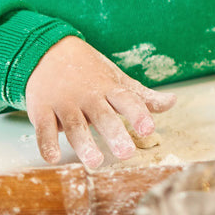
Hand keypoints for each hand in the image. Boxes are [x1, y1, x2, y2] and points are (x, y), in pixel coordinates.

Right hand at [24, 36, 175, 168]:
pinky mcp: (42, 109)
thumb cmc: (91, 72)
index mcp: (109, 88)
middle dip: (115, 133)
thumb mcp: (118, 80)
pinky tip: (52, 158)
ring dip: (84, 144)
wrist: (51, 52)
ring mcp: (64, 102)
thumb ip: (143, 97)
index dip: (138, 115)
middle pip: (103, 116)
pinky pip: (44, 128)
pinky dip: (47, 143)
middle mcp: (88, 96)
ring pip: (75, 125)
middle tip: (126, 153)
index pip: (127, 101)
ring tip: (95, 162)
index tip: (148, 129)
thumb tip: (173, 102)